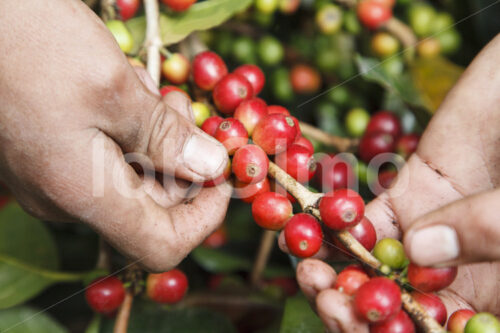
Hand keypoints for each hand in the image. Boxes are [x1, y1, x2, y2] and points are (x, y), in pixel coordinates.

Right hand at [0, 0, 228, 271]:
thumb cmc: (30, 44)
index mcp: (83, 195)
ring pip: (131, 177)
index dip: (204, 217)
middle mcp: (67, 198)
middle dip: (183, 160)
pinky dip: (130, 130)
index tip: (223, 174)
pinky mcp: (48, 155)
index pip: (161, 245)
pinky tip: (126, 91)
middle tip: (184, 105)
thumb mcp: (113, 89)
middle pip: (151, 207)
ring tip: (153, 90)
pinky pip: (104, 158)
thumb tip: (212, 168)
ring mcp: (54, 177)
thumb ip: (166, 138)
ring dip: (158, 137)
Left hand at [281, 34, 499, 330]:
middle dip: (359, 311)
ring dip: (339, 273)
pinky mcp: (411, 193)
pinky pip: (369, 218)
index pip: (449, 331)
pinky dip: (340, 226)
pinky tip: (317, 229)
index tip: (365, 329)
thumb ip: (493, 230)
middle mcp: (465, 272)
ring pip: (376, 269)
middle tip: (327, 301)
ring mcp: (434, 233)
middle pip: (402, 308)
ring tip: (310, 271)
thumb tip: (421, 252)